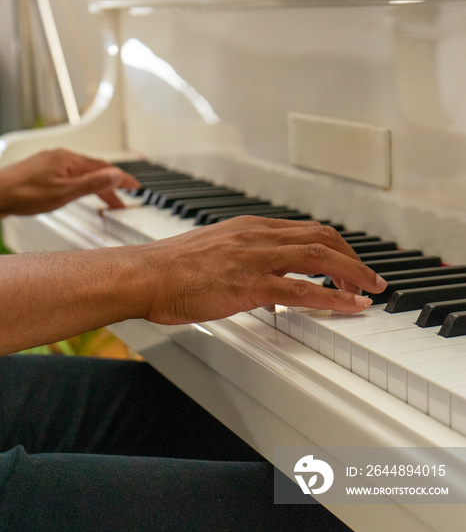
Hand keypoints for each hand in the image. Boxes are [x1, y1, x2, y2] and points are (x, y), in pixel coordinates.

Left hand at [0, 148, 138, 215]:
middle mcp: (60, 157)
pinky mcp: (40, 171)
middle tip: (122, 200)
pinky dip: (81, 184)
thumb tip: (115, 176)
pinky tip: (77, 192)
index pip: (104, 167)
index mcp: (69, 160)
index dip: (121, 178)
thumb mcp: (65, 193)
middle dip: (110, 185)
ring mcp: (49, 163)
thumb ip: (92, 184)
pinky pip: (69, 175)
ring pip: (80, 173)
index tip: (134, 186)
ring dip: (95, 186)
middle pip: (93, 170)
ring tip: (104, 200)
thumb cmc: (24, 193)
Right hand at [141, 216, 387, 323]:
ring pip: (319, 258)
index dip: (332, 245)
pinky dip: (334, 298)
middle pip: (320, 238)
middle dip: (351, 256)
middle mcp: (256, 236)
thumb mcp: (213, 254)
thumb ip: (243, 264)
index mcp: (248, 227)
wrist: (144, 274)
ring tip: (370, 288)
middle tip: (367, 275)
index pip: (303, 230)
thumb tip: (268, 289)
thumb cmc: (170, 268)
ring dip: (352, 273)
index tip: (345, 260)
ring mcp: (255, 258)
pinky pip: (304, 291)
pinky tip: (350, 304)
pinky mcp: (250, 283)